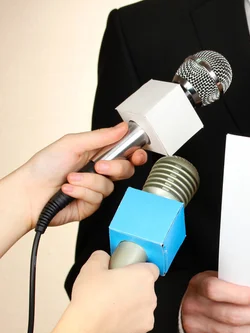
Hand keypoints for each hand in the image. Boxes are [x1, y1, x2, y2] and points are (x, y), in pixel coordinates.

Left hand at [16, 122, 146, 228]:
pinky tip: (68, 189)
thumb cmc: (44, 166)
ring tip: (71, 178)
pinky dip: (81, 192)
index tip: (136, 154)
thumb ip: (101, 136)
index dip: (136, 153)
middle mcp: (99, 171)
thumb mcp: (72, 143)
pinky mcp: (91, 204)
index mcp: (97, 153)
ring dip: (88, 182)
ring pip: (110, 186)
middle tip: (100, 166)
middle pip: (126, 170)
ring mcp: (96, 188)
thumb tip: (122, 128)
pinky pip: (97, 198)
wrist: (29, 193)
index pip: (125, 151)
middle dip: (115, 168)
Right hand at [69, 251, 158, 332]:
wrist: (85, 330)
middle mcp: (151, 297)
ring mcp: (147, 318)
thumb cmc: (91, 298)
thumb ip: (101, 257)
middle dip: (133, 290)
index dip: (139, 270)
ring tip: (109, 310)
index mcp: (144, 277)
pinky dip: (125, 326)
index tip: (127, 274)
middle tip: (113, 292)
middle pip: (145, 290)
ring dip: (130, 309)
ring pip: (140, 310)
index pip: (151, 269)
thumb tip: (104, 257)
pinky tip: (109, 325)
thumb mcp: (91, 267)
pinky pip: (134, 327)